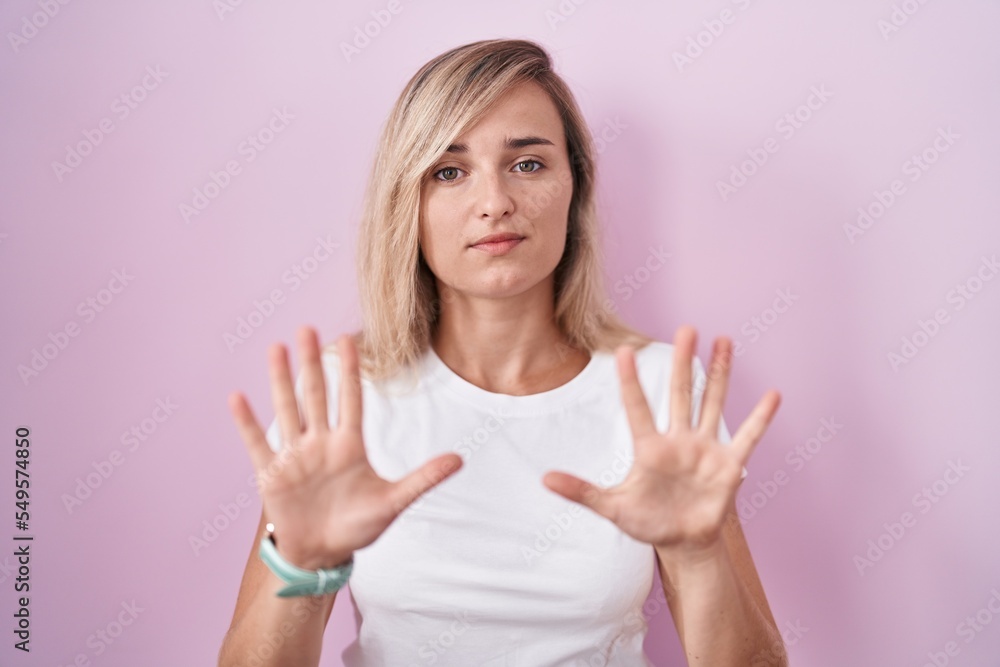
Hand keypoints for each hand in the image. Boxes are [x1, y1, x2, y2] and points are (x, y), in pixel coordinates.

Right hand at [228, 326, 462, 569]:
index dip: (350, 371)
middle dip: (313, 363)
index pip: (351, 400)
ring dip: (281, 380)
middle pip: (316, 395)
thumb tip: (460, 460)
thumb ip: (423, 479)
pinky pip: (258, 444)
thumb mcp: (393, 502)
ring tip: (276, 348)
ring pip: (288, 409)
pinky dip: (247, 423)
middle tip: (307, 328)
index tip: (349, 339)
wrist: (323, 554)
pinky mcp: (272, 475)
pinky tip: (238, 397)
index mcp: (350, 446)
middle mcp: (321, 443)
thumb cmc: (357, 526)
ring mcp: (295, 456)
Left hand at [542, 325, 779, 559]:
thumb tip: (545, 479)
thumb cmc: (647, 521)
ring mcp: (705, 450)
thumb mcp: (612, 508)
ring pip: (712, 403)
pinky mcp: (729, 467)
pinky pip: (748, 438)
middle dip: (683, 362)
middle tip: (686, 328)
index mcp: (649, 449)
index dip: (630, 381)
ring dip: (720, 374)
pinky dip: (760, 418)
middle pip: (679, 393)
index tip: (623, 350)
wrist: (683, 542)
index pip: (637, 408)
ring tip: (725, 340)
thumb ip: (582, 493)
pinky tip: (773, 394)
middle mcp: (679, 441)